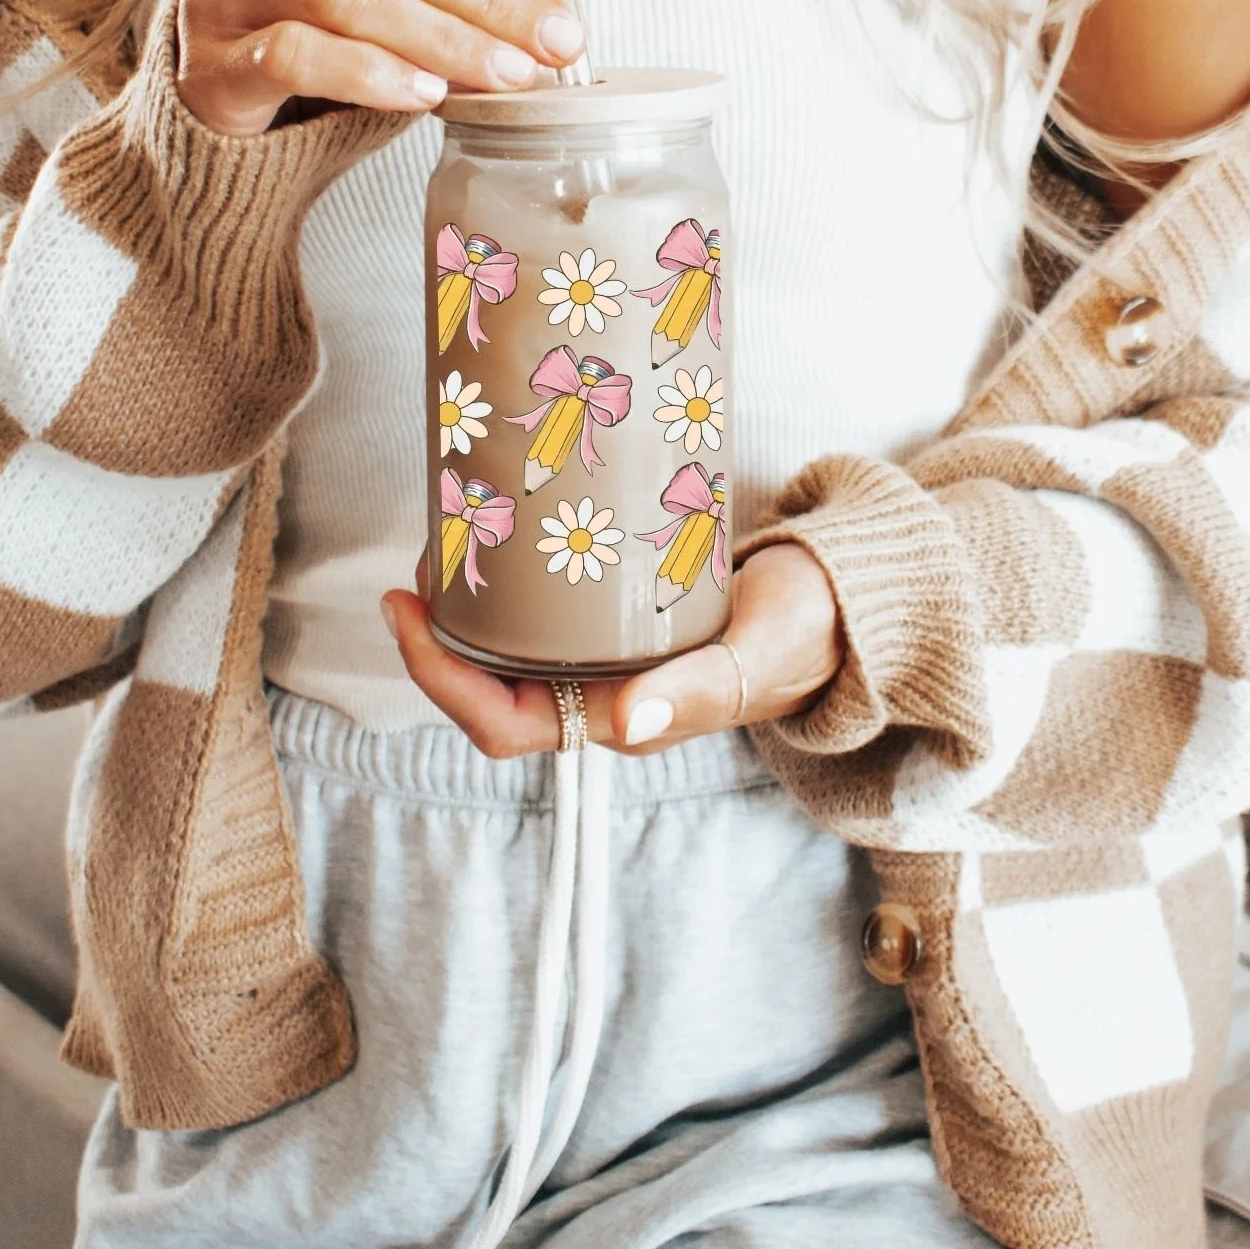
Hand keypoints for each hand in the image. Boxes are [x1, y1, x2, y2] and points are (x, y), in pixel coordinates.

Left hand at [381, 542, 843, 757]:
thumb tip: (627, 720)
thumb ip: (704, 687)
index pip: (501, 724)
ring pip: (510, 645)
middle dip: (439, 630)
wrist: (844, 606)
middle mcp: (601, 695)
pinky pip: (544, 612)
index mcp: (623, 718)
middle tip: (426, 551)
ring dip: (470, 600)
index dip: (438, 676)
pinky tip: (503, 525)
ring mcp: (607, 659)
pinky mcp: (618, 620)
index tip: (405, 608)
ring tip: (452, 530)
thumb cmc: (807, 632)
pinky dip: (512, 577)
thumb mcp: (760, 653)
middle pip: (487, 684)